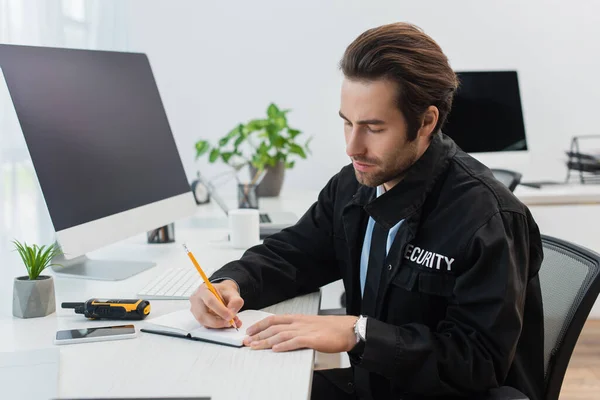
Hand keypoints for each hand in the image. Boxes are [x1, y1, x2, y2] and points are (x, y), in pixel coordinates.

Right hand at [189, 280, 243, 328]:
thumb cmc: (224, 292)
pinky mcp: (198, 318)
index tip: (230, 316)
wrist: (220, 293)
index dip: (220, 310)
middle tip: (230, 322)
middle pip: (203, 315)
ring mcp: (195, 310)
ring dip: (219, 324)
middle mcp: (196, 300)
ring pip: (204, 322)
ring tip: (230, 322)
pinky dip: (217, 326)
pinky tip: (225, 322)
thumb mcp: (233, 292)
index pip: (210, 301)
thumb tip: (232, 314)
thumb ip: (235, 302)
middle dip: (218, 321)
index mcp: (203, 289)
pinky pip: (207, 325)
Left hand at [243, 314, 358, 352]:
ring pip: (281, 335)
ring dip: (266, 341)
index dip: (260, 325)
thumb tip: (283, 336)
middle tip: (246, 341)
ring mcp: (305, 330)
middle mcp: (299, 322)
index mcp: (298, 318)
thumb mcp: (310, 324)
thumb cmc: (331, 328)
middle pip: (273, 327)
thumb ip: (297, 328)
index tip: (249, 331)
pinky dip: (283, 346)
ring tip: (255, 346)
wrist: (348, 329)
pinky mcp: (313, 339)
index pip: (274, 319)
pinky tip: (275, 349)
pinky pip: (295, 342)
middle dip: (258, 334)